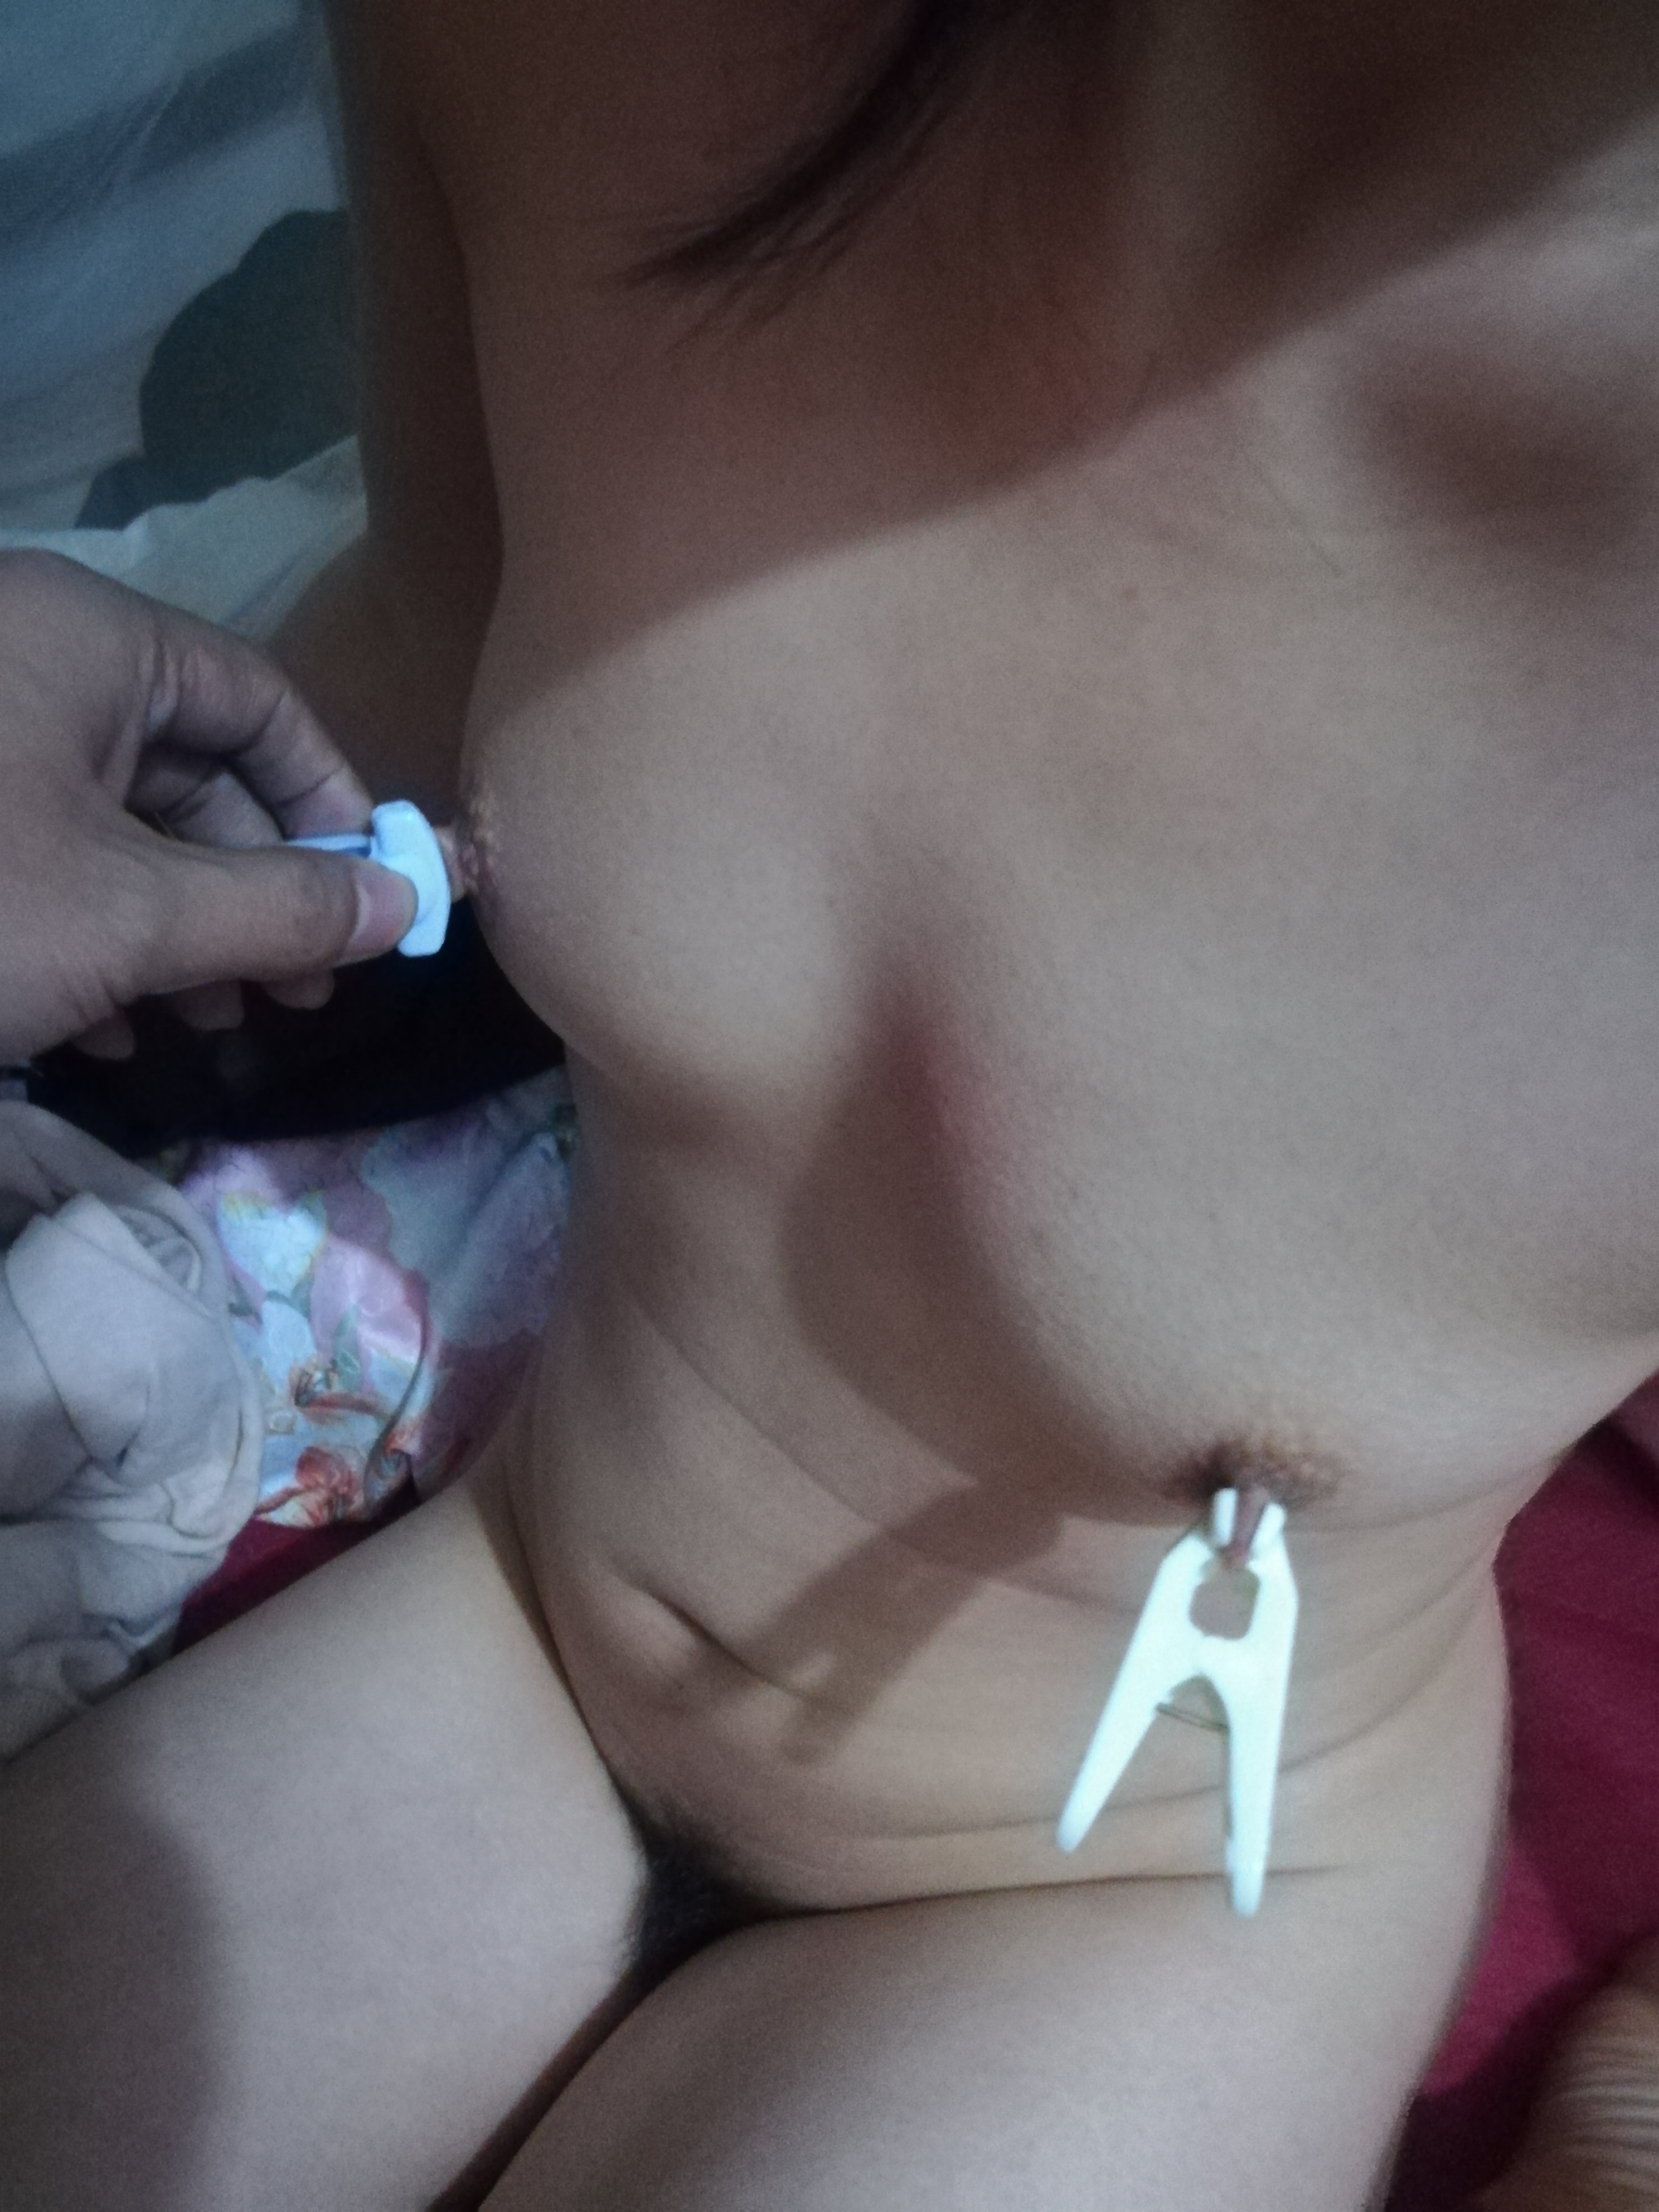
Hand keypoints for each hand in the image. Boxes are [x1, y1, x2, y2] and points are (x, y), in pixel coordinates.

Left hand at [0, 550, 417, 1063]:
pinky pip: (41, 847)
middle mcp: (27, 660)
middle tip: (298, 992)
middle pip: (190, 766)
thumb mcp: (133, 917)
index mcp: (87, 640)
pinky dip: (96, 931)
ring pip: (115, 820)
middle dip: (254, 889)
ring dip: (182, 930)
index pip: (260, 700)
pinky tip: (112, 1027)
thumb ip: (284, 908)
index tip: (368, 903)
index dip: (332, 802)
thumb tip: (410, 905)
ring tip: (210, 1026)